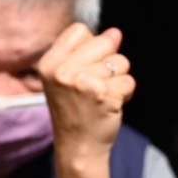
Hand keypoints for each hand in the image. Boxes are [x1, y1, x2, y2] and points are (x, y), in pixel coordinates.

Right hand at [38, 25, 135, 172]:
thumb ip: (86, 52)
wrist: (77, 147)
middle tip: (96, 84)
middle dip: (108, 61)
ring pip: (120, 62)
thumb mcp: (66, 77)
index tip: (85, 66)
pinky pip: (128, 81)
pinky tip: (111, 105)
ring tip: (103, 95)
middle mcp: (63, 72)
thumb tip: (115, 33)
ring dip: (118, 78)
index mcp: (49, 64)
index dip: (90, 45)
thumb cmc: (74, 109)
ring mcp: (83, 83)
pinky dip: (126, 94)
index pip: (79, 30)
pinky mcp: (104, 95)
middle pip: (104, 42)